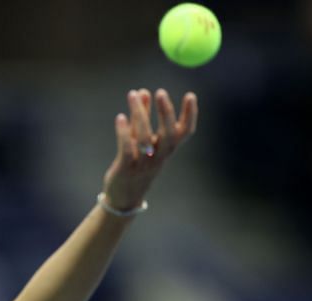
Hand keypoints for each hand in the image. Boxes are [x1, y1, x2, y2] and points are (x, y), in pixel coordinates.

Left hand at [102, 88, 197, 210]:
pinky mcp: (126, 168)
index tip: (191, 95)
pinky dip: (124, 132)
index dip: (190, 115)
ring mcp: (143, 164)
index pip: (185, 133)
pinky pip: (127, 149)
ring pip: (145, 138)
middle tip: (161, 92)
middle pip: (169, 134)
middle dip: (166, 113)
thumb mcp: (142, 141)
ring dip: (140, 114)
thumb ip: (142, 117)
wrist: (123, 197)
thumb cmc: (135, 165)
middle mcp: (159, 157)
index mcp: (167, 151)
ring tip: (134, 93)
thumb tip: (143, 91)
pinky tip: (120, 117)